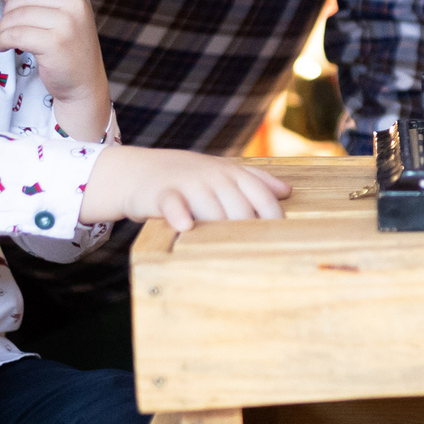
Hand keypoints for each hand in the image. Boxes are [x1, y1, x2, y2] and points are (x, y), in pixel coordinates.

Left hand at [0, 0, 110, 139]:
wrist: (83, 84)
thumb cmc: (68, 50)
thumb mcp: (57, 19)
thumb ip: (35, 0)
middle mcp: (75, 4)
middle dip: (7, 14)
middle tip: (8, 29)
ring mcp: (67, 23)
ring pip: (16, 15)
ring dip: (3, 30)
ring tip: (6, 40)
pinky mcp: (55, 42)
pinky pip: (14, 33)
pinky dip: (3, 41)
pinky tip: (5, 47)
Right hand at [81, 145, 290, 231]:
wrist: (137, 170)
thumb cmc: (188, 177)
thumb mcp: (222, 172)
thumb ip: (255, 181)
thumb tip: (286, 191)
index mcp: (232, 173)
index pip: (261, 194)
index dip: (272, 217)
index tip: (280, 240)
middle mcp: (213, 176)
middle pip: (239, 205)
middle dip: (248, 229)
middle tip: (255, 254)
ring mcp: (188, 182)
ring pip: (211, 206)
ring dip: (219, 225)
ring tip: (227, 248)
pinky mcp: (162, 192)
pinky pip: (174, 203)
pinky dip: (180, 213)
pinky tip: (186, 226)